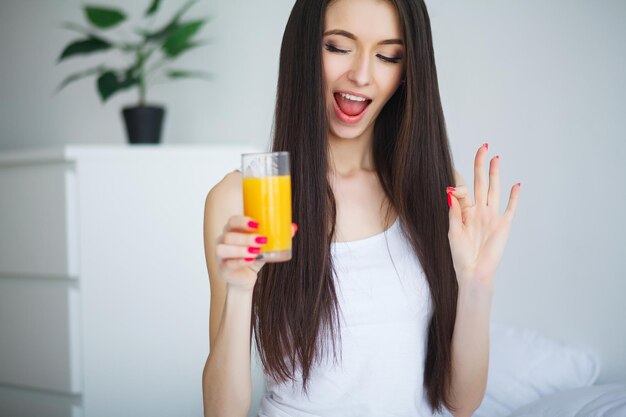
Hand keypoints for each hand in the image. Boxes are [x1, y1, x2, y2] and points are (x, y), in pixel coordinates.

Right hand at [215, 216, 297, 290]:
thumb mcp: (265, 245)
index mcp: (232, 229)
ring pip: (224, 248)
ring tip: (256, 251)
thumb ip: (277, 236)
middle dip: (246, 237)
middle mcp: (223, 240)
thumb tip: (292, 228)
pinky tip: (250, 260)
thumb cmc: (253, 255)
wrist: (244, 277)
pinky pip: (229, 263)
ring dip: (240, 249)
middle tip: (262, 240)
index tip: (257, 224)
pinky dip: (240, 261)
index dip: (243, 221)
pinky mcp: (223, 268)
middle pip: (229, 235)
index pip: (233, 221)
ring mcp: (221, 254)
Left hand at [447, 143, 519, 285]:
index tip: (452, 171)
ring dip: (495, 174)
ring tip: (496, 158)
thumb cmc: (460, 256)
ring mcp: (492, 216)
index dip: (458, 180)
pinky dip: (515, 196)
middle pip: (480, 183)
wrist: (474, 272)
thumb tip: (450, 191)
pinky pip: (511, 208)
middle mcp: (479, 211)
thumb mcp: (453, 232)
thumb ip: (454, 212)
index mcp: (465, 212)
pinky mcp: (504, 225)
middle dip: (481, 165)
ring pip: (494, 190)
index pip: (463, 190)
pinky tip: (517, 184)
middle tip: (483, 147)